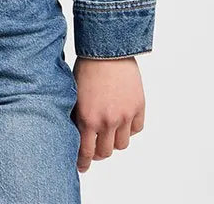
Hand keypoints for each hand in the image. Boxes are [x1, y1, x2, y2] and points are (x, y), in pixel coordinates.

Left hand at [72, 56, 145, 172]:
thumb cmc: (87, 66)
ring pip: (122, 144)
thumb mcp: (74, 93)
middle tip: (95, 146)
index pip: (86, 152)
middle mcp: (108, 121)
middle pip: (105, 152)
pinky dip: (130, 129)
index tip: (82, 165)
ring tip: (109, 131)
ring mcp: (125, 115)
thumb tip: (77, 133)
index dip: (83, 162)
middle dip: (98, 151)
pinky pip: (136, 129)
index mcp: (88, 118)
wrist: (108, 48)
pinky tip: (122, 119)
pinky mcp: (138, 107)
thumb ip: (78, 115)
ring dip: (115, 140)